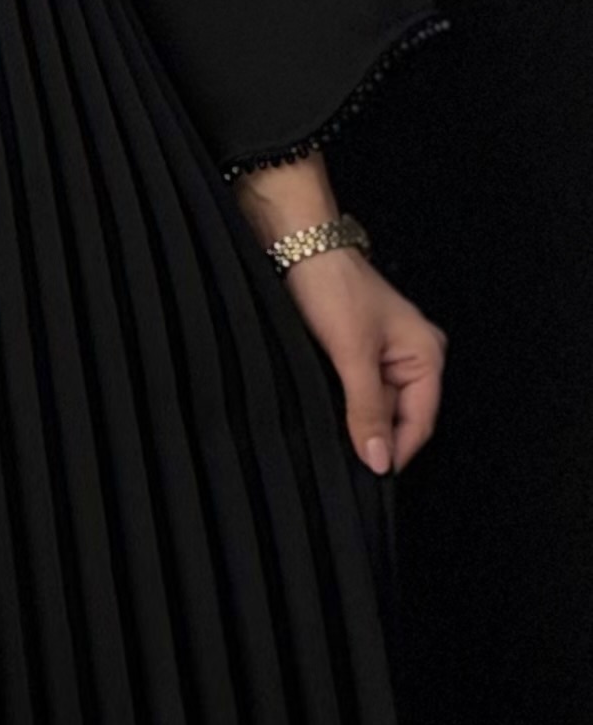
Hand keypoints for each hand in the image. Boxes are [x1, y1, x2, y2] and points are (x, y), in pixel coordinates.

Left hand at [282, 248, 444, 473]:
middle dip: (373, 439)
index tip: (367, 476)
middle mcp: (411, 358)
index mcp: (427, 355)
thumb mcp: (352, 353)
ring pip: (374, 409)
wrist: (298, 248)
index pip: (420, 423)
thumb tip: (378, 458)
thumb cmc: (333, 285)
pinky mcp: (357, 355)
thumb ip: (366, 409)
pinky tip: (324, 412)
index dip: (395, 452)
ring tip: (331, 433)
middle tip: (344, 459)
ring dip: (355, 424)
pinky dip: (342, 407)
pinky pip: (357, 395)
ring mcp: (383, 357)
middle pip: (398, 419)